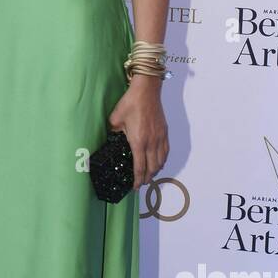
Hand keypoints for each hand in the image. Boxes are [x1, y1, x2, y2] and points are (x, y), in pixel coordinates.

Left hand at [107, 75, 168, 190]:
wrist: (146, 91)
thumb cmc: (131, 103)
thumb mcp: (115, 120)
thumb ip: (114, 133)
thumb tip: (111, 139)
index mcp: (138, 141)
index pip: (139, 167)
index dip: (138, 179)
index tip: (135, 186)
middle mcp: (151, 142)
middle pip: (152, 167)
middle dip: (147, 178)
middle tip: (141, 184)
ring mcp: (160, 137)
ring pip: (160, 161)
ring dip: (155, 171)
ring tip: (150, 176)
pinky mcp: (164, 132)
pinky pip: (165, 151)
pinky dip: (163, 160)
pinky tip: (159, 162)